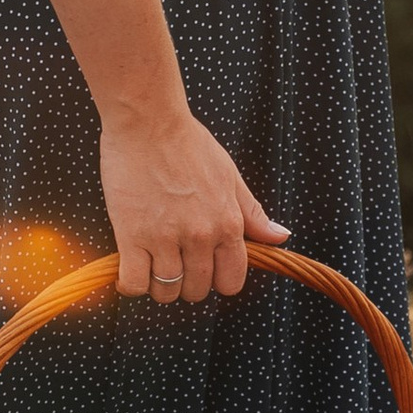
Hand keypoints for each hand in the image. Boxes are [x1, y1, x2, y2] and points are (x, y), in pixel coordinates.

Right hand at [102, 102, 287, 302]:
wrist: (148, 121)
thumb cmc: (188, 143)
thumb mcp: (230, 175)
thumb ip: (254, 213)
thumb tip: (281, 237)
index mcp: (228, 224)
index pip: (231, 281)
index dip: (217, 280)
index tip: (204, 267)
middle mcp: (200, 236)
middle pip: (197, 290)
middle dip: (187, 282)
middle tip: (175, 260)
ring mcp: (165, 238)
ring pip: (166, 291)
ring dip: (158, 284)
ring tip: (152, 262)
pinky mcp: (131, 235)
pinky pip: (134, 283)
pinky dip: (131, 284)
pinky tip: (131, 266)